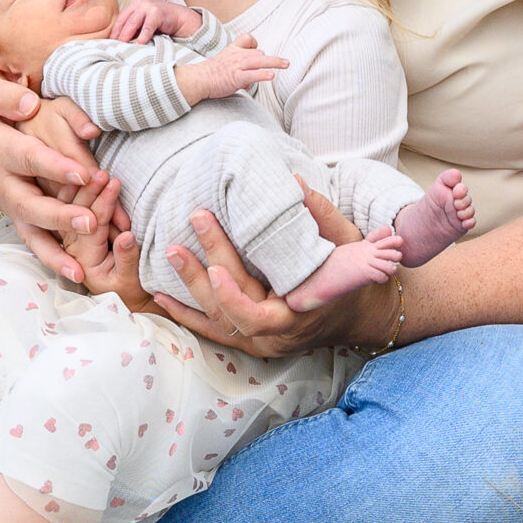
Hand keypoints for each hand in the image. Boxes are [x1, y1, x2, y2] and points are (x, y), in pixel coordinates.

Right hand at [0, 77, 109, 282]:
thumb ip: (5, 96)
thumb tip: (30, 105)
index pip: (28, 159)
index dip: (54, 166)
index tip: (83, 172)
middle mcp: (1, 183)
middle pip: (29, 204)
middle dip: (60, 216)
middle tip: (90, 221)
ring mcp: (8, 205)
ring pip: (30, 232)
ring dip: (55, 253)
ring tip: (80, 271)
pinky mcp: (16, 217)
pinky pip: (34, 241)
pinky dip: (53, 259)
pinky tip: (76, 275)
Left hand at [109, 0, 201, 43]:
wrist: (180, 18)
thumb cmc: (161, 22)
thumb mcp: (145, 22)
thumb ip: (134, 28)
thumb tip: (120, 42)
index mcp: (135, 6)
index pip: (121, 19)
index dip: (115, 31)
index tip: (109, 42)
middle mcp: (140, 4)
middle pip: (125, 21)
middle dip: (119, 35)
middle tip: (113, 47)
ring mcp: (149, 7)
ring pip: (133, 23)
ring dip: (127, 36)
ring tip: (122, 46)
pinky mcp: (157, 14)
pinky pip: (147, 28)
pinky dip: (142, 37)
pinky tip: (138, 45)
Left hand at [153, 188, 361, 356]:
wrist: (361, 313)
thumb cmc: (355, 277)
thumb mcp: (349, 245)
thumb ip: (322, 217)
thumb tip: (294, 183)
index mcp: (299, 313)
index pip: (257, 315)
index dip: (232, 297)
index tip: (215, 268)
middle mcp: (275, 333)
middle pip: (230, 307)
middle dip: (206, 268)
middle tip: (197, 222)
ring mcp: (259, 339)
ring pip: (217, 318)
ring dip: (190, 286)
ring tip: (173, 251)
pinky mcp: (249, 336)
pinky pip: (212, 328)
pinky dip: (186, 313)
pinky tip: (162, 295)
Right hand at [174, 36, 287, 103]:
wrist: (197, 79)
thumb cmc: (210, 74)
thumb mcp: (224, 65)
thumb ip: (239, 70)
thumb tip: (249, 81)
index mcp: (232, 50)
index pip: (247, 39)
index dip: (255, 45)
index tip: (257, 51)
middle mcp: (236, 55)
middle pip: (258, 53)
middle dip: (268, 60)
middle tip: (285, 63)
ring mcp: (237, 66)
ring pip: (260, 60)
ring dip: (275, 62)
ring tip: (286, 64)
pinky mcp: (237, 77)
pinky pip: (253, 74)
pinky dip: (263, 74)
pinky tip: (271, 76)